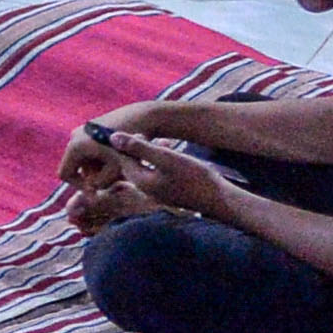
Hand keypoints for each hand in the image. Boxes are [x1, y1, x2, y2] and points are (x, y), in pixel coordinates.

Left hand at [100, 134, 236, 229]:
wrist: (220, 199)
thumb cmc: (194, 178)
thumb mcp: (165, 158)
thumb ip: (139, 148)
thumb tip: (112, 137)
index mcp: (140, 180)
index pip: (123, 158)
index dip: (127, 142)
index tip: (140, 132)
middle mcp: (146, 188)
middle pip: (134, 162)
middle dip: (140, 147)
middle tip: (152, 136)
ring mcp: (158, 191)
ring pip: (147, 166)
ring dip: (153, 152)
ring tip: (165, 142)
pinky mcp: (170, 191)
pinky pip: (158, 172)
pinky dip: (163, 160)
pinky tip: (173, 153)